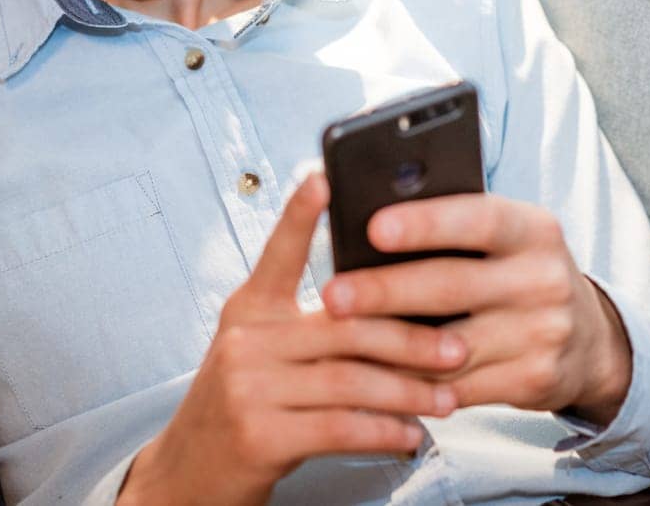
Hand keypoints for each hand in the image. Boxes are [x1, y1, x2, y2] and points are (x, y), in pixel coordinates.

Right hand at [117, 173, 467, 505]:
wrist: (190, 473)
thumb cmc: (247, 403)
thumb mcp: (262, 349)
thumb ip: (310, 322)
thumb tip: (389, 299)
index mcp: (250, 308)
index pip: (278, 252)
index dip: (300, 213)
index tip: (324, 176)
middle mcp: (245, 340)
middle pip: (345, 325)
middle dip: (411, 338)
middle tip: (459, 346)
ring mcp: (248, 388)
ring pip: (351, 379)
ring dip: (408, 391)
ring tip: (446, 399)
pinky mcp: (259, 435)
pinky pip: (340, 426)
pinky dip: (384, 430)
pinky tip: (410, 434)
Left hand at [320, 194, 632, 425]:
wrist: (589, 339)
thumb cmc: (518, 274)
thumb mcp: (505, 241)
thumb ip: (454, 231)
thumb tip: (367, 229)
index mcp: (534, 229)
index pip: (477, 218)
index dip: (425, 224)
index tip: (373, 228)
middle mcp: (544, 278)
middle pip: (452, 285)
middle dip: (384, 291)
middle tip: (331, 296)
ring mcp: (543, 333)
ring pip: (447, 347)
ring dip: (385, 348)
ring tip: (337, 342)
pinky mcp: (534, 380)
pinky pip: (456, 388)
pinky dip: (410, 385)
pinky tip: (373, 377)